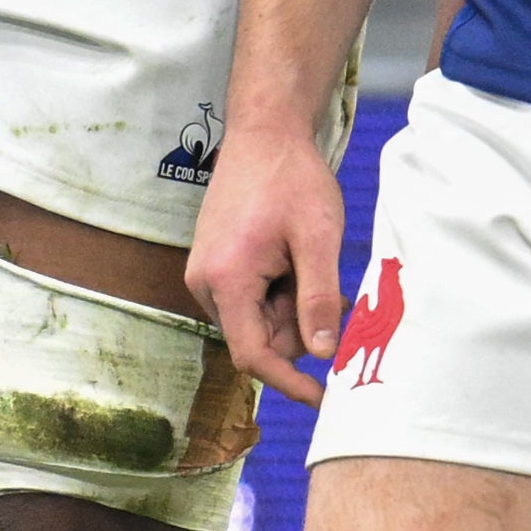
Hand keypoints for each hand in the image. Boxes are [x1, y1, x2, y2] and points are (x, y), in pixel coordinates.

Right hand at [184, 113, 353, 400]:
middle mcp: (205, 283)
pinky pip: (250, 300)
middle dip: (297, 325)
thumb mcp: (317, 239)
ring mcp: (206, 274)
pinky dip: (279, 291)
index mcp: (226, 280)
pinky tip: (295, 259)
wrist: (264, 132)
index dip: (290, 383)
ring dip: (290, 306)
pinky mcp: (214, 265)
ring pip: (257, 320)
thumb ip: (319, 300)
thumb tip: (325, 354)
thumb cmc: (292, 179)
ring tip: (307, 260)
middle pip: (258, 338)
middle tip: (324, 281)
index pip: (253, 355)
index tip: (325, 398)